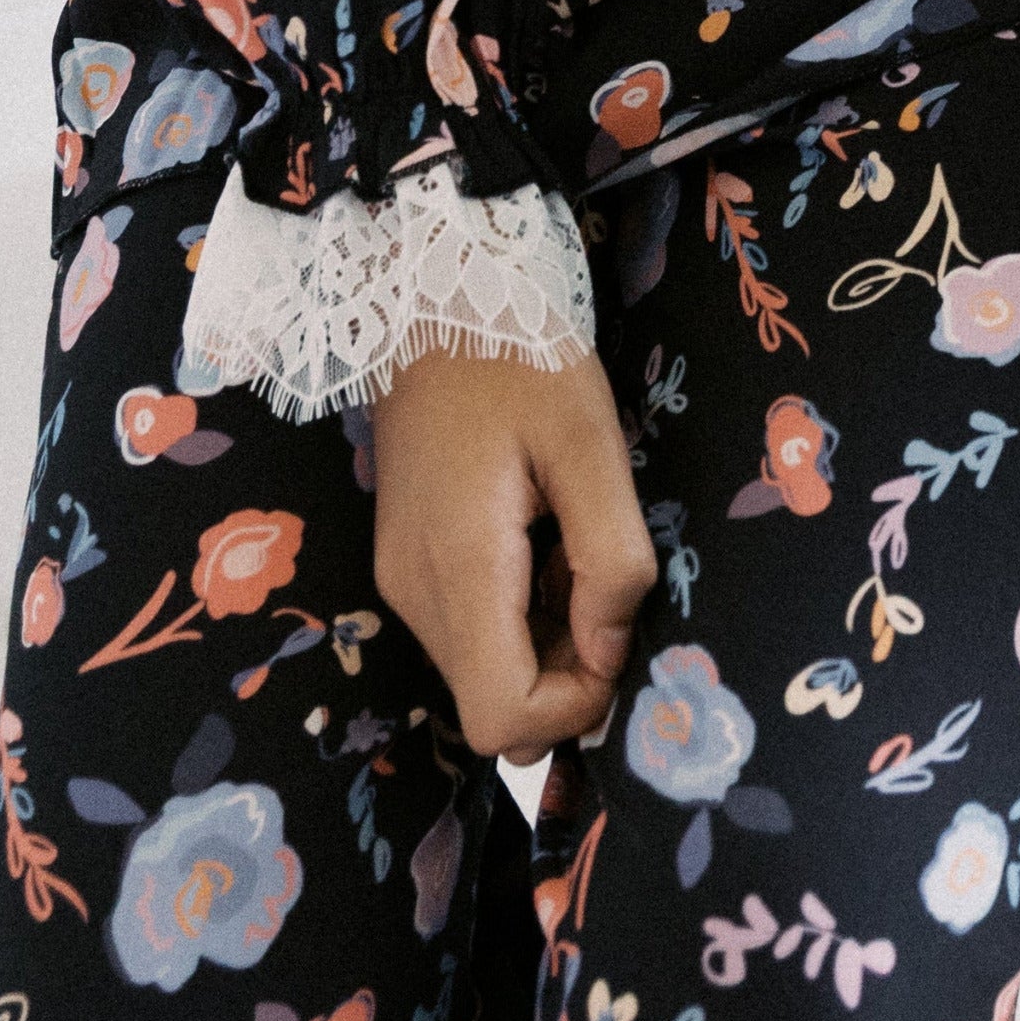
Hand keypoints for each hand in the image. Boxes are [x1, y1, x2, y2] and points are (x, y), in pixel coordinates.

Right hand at [372, 343, 656, 760]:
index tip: (615, 632)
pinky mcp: (407, 563)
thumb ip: (611, 555)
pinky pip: (469, 630)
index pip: (502, 719)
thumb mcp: (589, 444)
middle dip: (567, 675)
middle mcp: (416, 594)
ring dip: (545, 642)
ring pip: (482, 671)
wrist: (433, 301)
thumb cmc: (520, 361)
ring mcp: (404, 581)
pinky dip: (518, 615)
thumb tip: (612, 649)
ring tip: (573, 550)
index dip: (574, 703)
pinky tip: (541, 542)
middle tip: (606, 590)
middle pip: (493, 704)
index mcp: (458, 569)